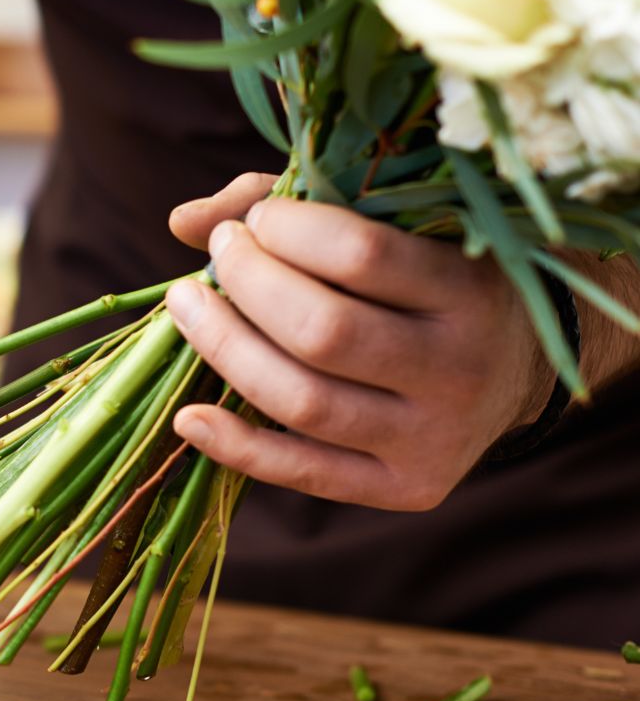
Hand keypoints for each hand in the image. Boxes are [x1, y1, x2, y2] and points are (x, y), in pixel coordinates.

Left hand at [165, 173, 554, 510]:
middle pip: (323, 332)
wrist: (516, 369)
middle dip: (248, 282)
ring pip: (303, 402)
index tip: (258, 219)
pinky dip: (236, 446)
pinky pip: (304, 473)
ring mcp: (435, 438)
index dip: (288, 231)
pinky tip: (189, 415)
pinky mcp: (407, 487)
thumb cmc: (434, 278)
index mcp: (470, 289)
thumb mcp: (397, 229)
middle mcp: (460, 370)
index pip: (360, 254)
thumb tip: (183, 222)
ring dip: (224, 348)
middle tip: (221, 252)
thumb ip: (298, 213)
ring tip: (187, 304)